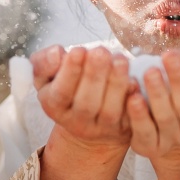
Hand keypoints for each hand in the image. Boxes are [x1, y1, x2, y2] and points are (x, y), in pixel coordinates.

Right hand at [32, 45, 132, 179]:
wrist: (86, 122)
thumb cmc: (67, 89)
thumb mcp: (46, 77)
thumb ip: (44, 63)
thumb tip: (57, 52)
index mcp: (55, 108)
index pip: (61, 93)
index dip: (70, 72)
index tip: (79, 50)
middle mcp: (77, 123)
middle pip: (86, 103)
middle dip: (94, 75)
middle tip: (101, 51)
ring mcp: (102, 129)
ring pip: (109, 111)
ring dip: (116, 84)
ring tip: (120, 59)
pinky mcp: (123, 129)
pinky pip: (130, 118)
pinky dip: (132, 99)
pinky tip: (134, 80)